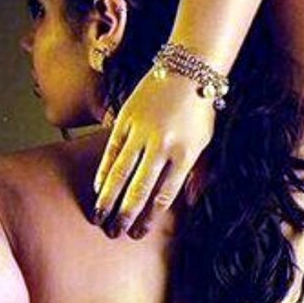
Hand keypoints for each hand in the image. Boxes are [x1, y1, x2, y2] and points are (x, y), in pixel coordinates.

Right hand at [92, 71, 215, 237]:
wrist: (188, 69)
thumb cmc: (199, 110)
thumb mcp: (205, 144)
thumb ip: (197, 175)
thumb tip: (187, 205)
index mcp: (185, 154)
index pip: (164, 194)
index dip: (149, 217)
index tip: (138, 233)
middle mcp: (163, 144)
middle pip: (139, 188)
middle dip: (125, 214)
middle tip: (114, 232)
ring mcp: (142, 131)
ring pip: (121, 172)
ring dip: (108, 197)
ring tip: (99, 217)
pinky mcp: (127, 118)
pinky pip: (112, 150)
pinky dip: (104, 171)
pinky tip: (98, 187)